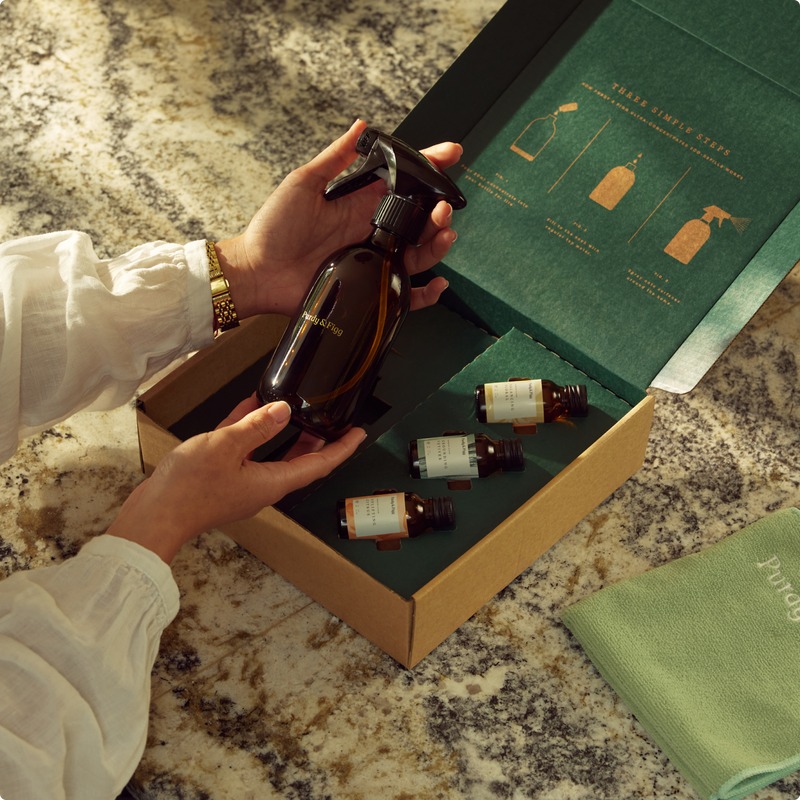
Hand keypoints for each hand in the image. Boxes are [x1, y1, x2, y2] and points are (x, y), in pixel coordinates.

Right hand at [107, 397, 364, 563]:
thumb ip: (256, 427)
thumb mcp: (225, 447)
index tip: (358, 433)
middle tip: (331, 418)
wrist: (152, 517)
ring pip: (272, 453)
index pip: (319, 464)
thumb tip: (284, 410)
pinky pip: (245, 451)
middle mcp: (262, 485)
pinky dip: (250, 431)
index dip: (342, 447)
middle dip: (317, 437)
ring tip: (293, 407)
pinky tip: (249, 408)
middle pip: (300, 459)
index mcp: (272, 483)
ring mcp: (242, 483)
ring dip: (283, 431)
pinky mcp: (222, 479)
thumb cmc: (187, 491)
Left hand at [216, 119, 462, 318]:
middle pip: (419, 220)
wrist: (257, 271)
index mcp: (361, 202)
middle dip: (440, 211)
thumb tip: (361, 127)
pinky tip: (437, 283)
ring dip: (437, 244)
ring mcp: (372, 260)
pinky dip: (425, 292)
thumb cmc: (274, 228)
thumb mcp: (304, 183)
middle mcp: (372, 230)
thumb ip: (335, 158)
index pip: (404, 181)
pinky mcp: (368, 288)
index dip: (429, 167)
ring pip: (418, 253)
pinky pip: (404, 293)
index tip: (451, 154)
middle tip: (444, 207)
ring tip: (444, 234)